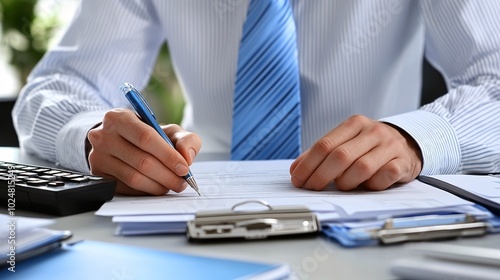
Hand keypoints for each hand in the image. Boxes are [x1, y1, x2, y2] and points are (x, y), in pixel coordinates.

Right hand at [86, 108, 201, 194]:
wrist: (119, 140)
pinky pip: (126, 187)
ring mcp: (98, 156)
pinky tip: (156, 186)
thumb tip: (187, 157)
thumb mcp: (168, 130)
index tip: (184, 168)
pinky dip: (146, 190)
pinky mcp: (98, 174)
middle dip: (167, 175)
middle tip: (181, 182)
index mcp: (119, 117)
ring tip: (171, 185)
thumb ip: (185, 139)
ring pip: (134, 177)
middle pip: (142, 161)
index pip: (146, 138)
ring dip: (158, 185)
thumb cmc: (147, 135)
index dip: (168, 156)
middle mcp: (104, 136)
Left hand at [289, 115, 421, 190]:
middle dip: (321, 176)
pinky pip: (383, 177)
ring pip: (361, 168)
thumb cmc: (369, 146)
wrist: (408, 144)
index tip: (298, 180)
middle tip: (312, 188)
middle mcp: (373, 131)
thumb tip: (296, 170)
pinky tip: (366, 185)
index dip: (308, 165)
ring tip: (342, 186)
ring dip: (346, 182)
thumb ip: (321, 154)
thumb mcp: (346, 142)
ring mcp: (390, 146)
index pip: (324, 145)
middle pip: (340, 156)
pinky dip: (371, 185)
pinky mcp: (403, 162)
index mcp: (354, 124)